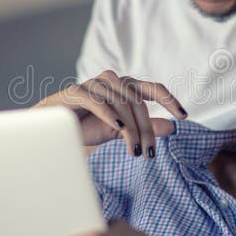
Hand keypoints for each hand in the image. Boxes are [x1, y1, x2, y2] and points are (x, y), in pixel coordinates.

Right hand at [35, 71, 186, 156]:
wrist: (52, 130)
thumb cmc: (86, 127)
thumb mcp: (120, 131)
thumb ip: (145, 128)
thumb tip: (172, 127)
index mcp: (125, 87)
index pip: (153, 89)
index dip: (169, 100)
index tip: (183, 116)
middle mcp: (112, 81)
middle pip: (138, 101)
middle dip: (147, 129)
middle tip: (149, 154)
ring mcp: (94, 83)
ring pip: (121, 102)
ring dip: (131, 129)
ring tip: (134, 151)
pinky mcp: (76, 91)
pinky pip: (98, 99)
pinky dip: (110, 113)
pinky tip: (118, 127)